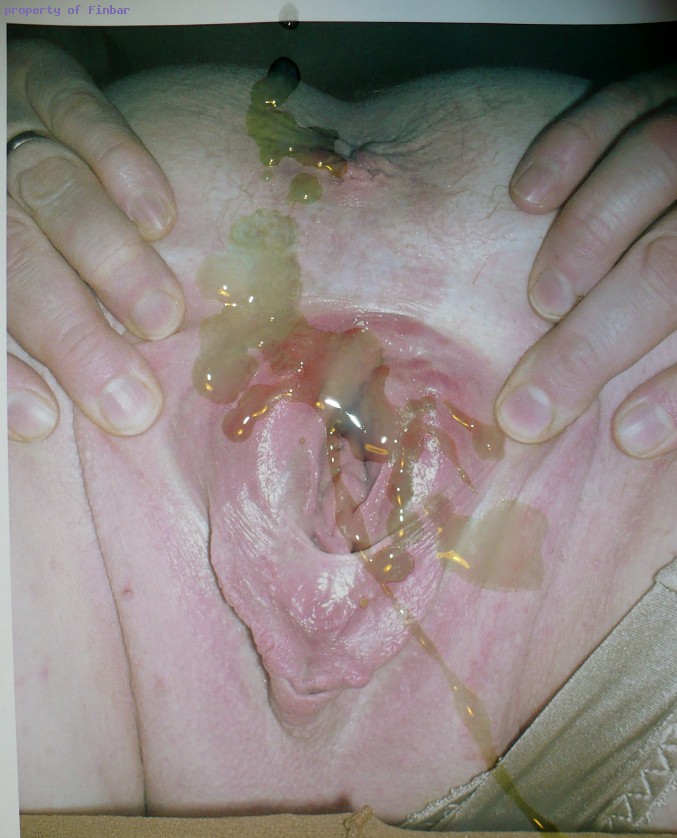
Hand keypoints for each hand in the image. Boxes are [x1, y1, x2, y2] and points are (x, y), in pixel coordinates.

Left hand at [7, 40, 184, 441]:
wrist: (5, 117)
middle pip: (14, 261)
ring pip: (51, 192)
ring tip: (160, 319)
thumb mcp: (8, 282)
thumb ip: (21, 336)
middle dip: (71, 334)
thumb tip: (54, 417)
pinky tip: (159, 218)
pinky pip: (76, 108)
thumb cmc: (17, 234)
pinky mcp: (41, 76)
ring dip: (108, 260)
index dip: (1, 371)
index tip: (42, 421)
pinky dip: (119, 162)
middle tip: (128, 398)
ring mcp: (4, 126)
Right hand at [495, 64, 676, 458]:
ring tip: (543, 304)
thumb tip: (640, 432)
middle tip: (532, 408)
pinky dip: (568, 146)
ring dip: (585, 241)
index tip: (630, 437)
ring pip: (652, 165)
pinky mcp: (670, 81)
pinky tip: (526, 196)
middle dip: (597, 341)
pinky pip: (620, 100)